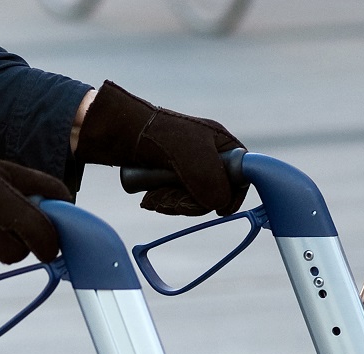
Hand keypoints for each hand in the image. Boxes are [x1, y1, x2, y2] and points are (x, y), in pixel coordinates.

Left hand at [74, 81, 244, 216]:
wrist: (121, 134)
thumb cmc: (161, 139)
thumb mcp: (193, 160)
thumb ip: (213, 183)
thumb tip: (220, 204)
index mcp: (221, 143)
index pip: (242, 174)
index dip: (233, 194)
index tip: (219, 209)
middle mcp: (209, 155)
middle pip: (216, 193)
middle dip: (192, 203)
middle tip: (172, 200)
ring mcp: (189, 166)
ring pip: (194, 200)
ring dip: (174, 204)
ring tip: (155, 197)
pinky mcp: (171, 176)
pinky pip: (176, 199)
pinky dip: (165, 202)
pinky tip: (150, 197)